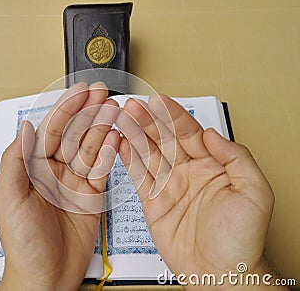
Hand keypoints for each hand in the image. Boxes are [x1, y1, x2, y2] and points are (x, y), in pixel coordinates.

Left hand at [0, 82, 119, 290]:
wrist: (46, 276)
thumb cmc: (23, 243)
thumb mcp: (8, 199)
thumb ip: (15, 160)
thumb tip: (24, 127)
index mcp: (31, 167)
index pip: (51, 130)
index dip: (67, 109)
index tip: (82, 93)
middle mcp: (53, 171)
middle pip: (74, 134)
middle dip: (89, 112)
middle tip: (104, 95)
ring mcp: (74, 181)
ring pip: (91, 147)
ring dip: (103, 128)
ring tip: (116, 111)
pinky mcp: (91, 194)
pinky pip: (103, 167)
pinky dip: (111, 151)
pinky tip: (117, 137)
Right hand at [118, 95, 283, 289]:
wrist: (220, 273)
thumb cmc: (241, 238)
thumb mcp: (254, 192)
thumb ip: (236, 157)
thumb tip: (211, 134)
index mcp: (212, 165)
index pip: (189, 132)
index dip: (173, 115)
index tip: (159, 101)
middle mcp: (188, 172)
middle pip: (164, 139)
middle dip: (148, 121)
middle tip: (133, 107)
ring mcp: (169, 186)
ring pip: (148, 154)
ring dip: (134, 135)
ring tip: (121, 119)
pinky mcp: (153, 203)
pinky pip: (138, 177)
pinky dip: (127, 160)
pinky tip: (120, 145)